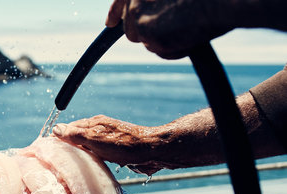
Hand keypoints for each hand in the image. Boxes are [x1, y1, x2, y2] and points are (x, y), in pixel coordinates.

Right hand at [52, 115, 163, 174]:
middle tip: (59, 160)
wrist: (153, 152)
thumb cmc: (124, 145)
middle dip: (68, 146)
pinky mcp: (117, 150)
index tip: (49, 149)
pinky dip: (92, 159)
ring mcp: (109, 139)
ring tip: (73, 165)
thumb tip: (56, 129)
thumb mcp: (95, 140)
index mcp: (94, 123)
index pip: (69, 128)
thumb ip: (76, 135)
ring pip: (88, 146)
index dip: (58, 137)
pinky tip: (92, 167)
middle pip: (78, 136)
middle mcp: (100, 129)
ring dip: (81, 154)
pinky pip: (98, 153)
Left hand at [106, 0, 230, 58]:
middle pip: (132, 28)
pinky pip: (159, 51)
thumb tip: (144, 22)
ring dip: (162, 41)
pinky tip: (188, 36)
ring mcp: (138, 16)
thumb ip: (159, 3)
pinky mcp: (146, 32)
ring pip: (145, 41)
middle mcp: (136, 0)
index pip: (123, 0)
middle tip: (174, 25)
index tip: (109, 23)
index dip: (115, 11)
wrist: (221, 1)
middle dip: (149, 31)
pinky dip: (173, 50)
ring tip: (186, 27)